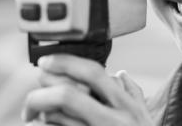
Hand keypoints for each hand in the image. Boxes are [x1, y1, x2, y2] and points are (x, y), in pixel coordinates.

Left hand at [22, 54, 152, 125]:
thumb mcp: (145, 119)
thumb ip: (134, 94)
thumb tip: (120, 74)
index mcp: (127, 106)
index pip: (94, 74)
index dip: (65, 62)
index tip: (45, 62)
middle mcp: (112, 121)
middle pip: (67, 94)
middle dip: (43, 88)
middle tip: (36, 90)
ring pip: (54, 118)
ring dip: (39, 112)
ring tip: (36, 113)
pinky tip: (39, 124)